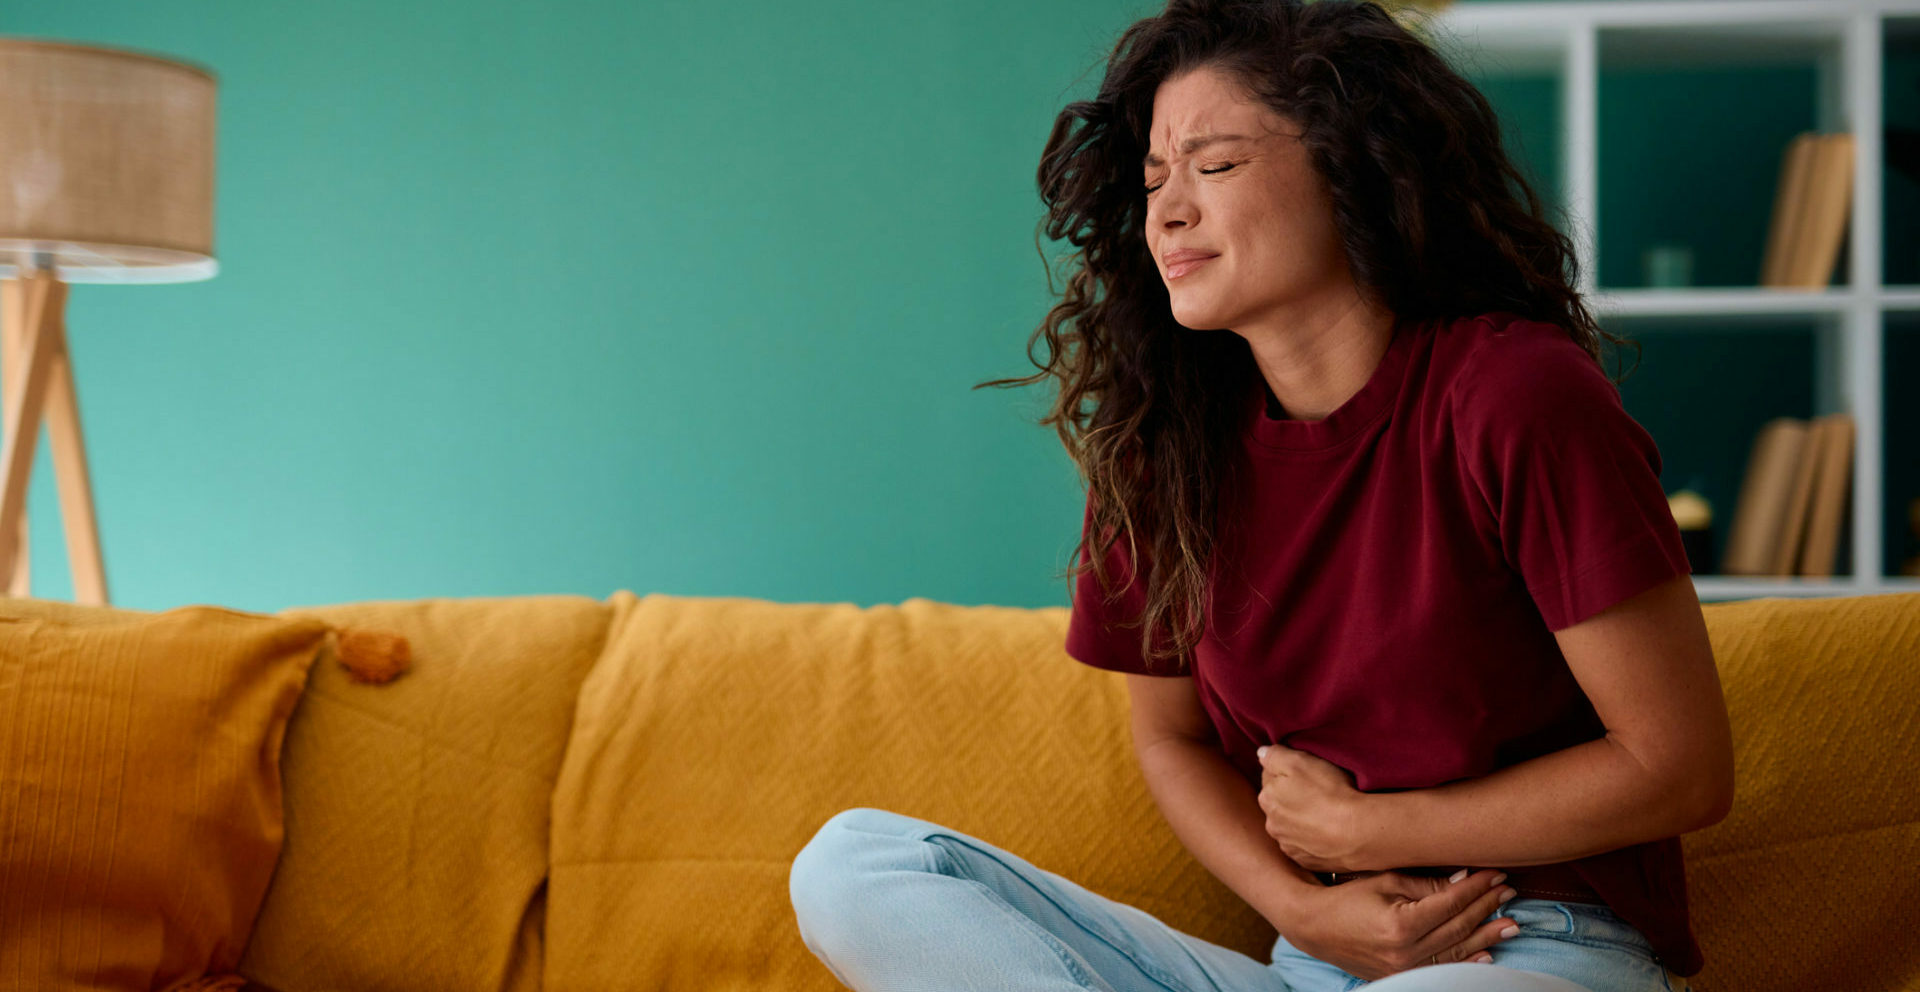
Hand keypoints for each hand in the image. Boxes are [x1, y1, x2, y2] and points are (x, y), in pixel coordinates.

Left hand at [1256, 743, 1371, 872]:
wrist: (1358, 833)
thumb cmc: (1329, 792)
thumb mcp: (1299, 761)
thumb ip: (1275, 755)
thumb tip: (1261, 753)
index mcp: (1266, 798)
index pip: (1271, 777)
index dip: (1289, 772)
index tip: (1308, 773)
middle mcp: (1272, 824)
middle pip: (1280, 803)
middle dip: (1293, 797)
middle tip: (1319, 792)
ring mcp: (1289, 846)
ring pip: (1292, 825)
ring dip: (1303, 819)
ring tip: (1326, 813)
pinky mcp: (1306, 861)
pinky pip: (1306, 845)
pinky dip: (1314, 838)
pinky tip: (1329, 831)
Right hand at [1281, 869, 1520, 981]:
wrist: (1315, 926)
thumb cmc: (1347, 896)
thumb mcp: (1384, 880)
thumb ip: (1425, 883)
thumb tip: (1463, 880)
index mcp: (1401, 924)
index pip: (1450, 903)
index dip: (1476, 888)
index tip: (1496, 873)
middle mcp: (1405, 951)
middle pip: (1458, 928)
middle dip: (1486, 908)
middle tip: (1509, 892)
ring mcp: (1404, 968)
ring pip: (1456, 952)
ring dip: (1486, 936)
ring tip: (1511, 924)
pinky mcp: (1402, 975)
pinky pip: (1442, 968)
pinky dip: (1466, 961)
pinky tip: (1487, 954)